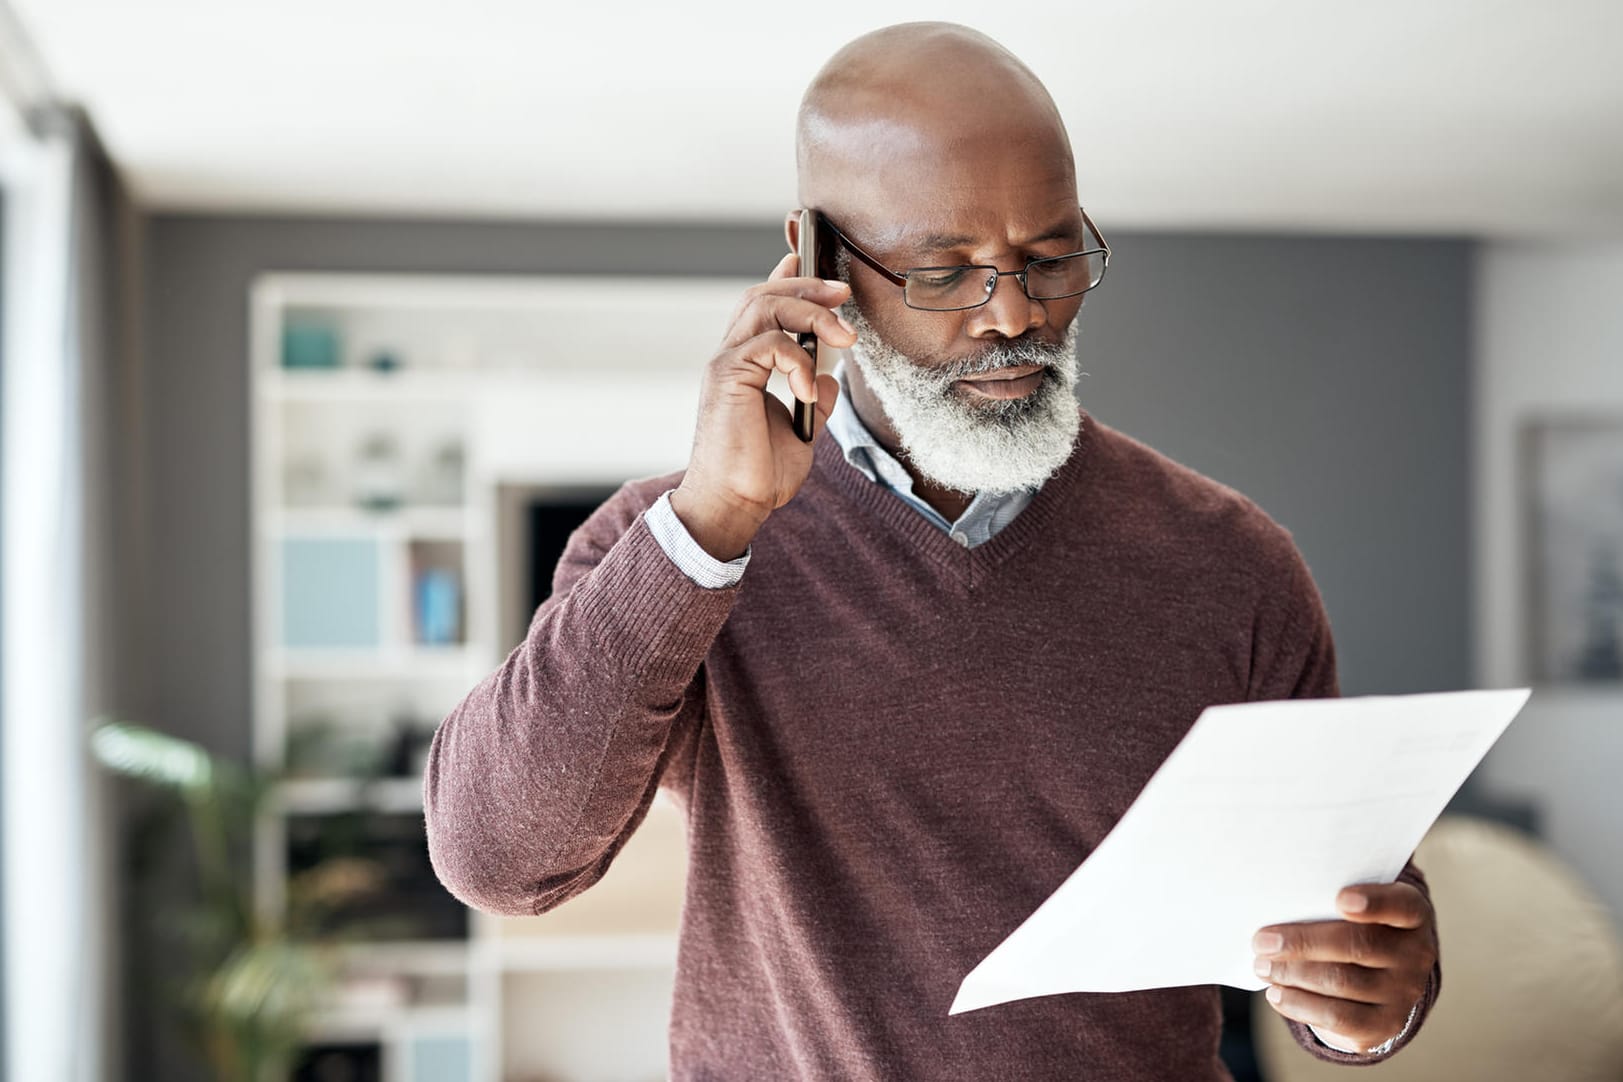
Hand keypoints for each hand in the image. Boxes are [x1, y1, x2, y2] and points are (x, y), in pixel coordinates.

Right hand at [670, 252, 854, 559]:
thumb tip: (830, 381)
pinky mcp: (727, 377)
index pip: (763, 305)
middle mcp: (731, 357)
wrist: (733, 505)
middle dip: (808, 285)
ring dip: (811, 312)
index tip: (826, 275)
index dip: (790, 279)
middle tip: (845, 293)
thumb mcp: (801, 432)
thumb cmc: (758, 475)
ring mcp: (726, 364)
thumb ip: (814, 401)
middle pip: (763, 293)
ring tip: (845, 337)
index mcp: (744, 365)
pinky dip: (798, 359)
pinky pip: (769, 343)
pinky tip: (809, 389)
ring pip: (765, 306)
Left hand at [1252, 882, 1436, 1053]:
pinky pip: (1339, 1017)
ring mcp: (1404, 992)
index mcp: (1411, 913)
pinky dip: (1300, 1005)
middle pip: (1357, 945)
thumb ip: (1328, 898)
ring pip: (1342, 981)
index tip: (1340, 898)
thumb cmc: (1354, 925)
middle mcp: (1416, 954)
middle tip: (1262, 942)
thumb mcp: (1354, 905)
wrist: (1382, 975)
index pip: (1401, 904)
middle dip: (1302, 943)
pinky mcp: (1386, 1024)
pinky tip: (1276, 994)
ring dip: (1293, 974)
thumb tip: (1275, 903)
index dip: (1374, 902)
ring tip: (1261, 967)